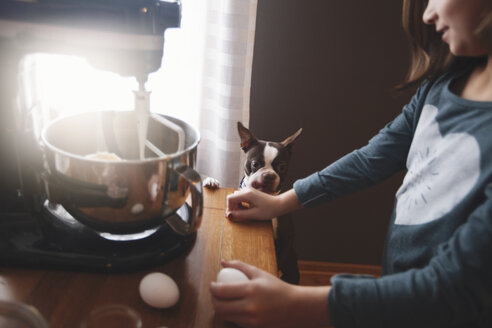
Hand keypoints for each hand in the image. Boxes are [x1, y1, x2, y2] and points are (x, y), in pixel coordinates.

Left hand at [210, 260, 330, 327]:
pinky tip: (234, 307)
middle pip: (219, 307)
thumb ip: (240, 266)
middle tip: (215, 293)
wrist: (295, 308)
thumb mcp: (260, 273)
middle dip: (213, 299)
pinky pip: (235, 322)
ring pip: (226, 316)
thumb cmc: (277, 288)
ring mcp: (251, 320)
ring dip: (220, 308)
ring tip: (223, 300)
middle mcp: (250, 307)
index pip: (222, 291)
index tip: (213, 284)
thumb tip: (223, 262)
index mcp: (251, 290)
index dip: (212, 288)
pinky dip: (231, 315)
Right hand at [225, 187, 278, 220]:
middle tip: (241, 215)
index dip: (229, 208)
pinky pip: (241, 198)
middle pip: (232, 198)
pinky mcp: (250, 192)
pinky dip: (241, 204)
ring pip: (236, 198)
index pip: (230, 198)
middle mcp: (246, 190)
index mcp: (247, 194)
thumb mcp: (253, 215)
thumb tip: (228, 215)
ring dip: (237, 206)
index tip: (234, 215)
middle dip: (234, 207)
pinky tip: (247, 209)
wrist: (278, 205)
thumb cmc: (268, 210)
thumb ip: (240, 215)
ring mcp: (248, 190)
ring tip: (245, 212)